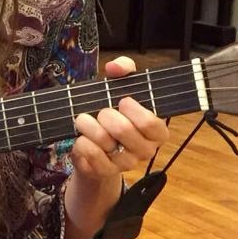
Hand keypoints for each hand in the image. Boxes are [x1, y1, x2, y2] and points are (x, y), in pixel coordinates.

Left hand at [71, 56, 169, 178]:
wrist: (95, 149)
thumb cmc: (114, 116)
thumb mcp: (121, 89)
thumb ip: (124, 70)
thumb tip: (115, 66)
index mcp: (156, 132)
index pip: (152, 124)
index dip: (134, 111)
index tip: (122, 101)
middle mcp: (145, 151)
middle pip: (124, 130)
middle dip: (106, 115)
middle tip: (100, 112)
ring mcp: (125, 164)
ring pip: (104, 142)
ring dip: (88, 125)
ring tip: (83, 120)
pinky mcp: (104, 172)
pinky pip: (89, 154)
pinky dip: (81, 142)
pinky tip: (81, 138)